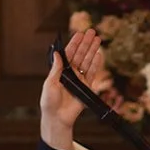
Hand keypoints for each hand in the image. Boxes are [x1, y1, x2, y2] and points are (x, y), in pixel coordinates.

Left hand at [40, 28, 103, 146]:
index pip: (69, 53)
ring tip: (98, 40)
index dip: (74, 43)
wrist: (58, 117)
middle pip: (80, 55)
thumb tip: (58, 53)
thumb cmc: (50, 101)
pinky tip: (99, 55)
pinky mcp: (87, 87)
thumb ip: (56, 68)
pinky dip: (96, 64)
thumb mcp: (50, 83)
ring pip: (87, 62)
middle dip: (86, 43)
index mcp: (61, 70)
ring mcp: (80, 79)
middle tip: (92, 32)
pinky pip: (92, 73)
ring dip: (92, 50)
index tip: (80, 33)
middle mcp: (71, 73)